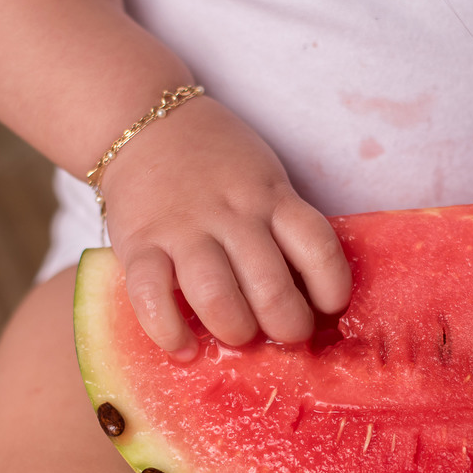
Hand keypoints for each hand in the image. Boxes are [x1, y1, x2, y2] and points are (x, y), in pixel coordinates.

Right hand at [99, 96, 351, 359]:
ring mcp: (183, 229)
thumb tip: (312, 298)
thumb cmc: (220, 166)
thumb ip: (285, 228)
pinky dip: (169, 330)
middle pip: (270, 284)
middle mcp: (232, 214)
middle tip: (284, 334)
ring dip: (235, 329)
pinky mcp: (139, 244)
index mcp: (272, 198)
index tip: (329, 309)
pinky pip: (151, 296)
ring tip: (240, 336)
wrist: (146, 124)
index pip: (318, 247)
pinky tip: (185, 348)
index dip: (333, 287)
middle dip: (286, 326)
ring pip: (215, 294)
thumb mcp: (266, 181)